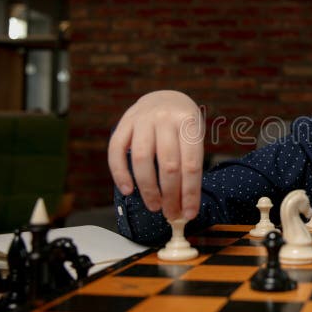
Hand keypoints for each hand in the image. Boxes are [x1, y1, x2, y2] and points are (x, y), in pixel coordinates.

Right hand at [108, 90, 203, 220]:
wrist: (165, 97)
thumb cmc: (183, 125)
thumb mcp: (194, 136)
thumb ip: (189, 163)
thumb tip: (185, 204)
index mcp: (189, 122)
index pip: (191, 164)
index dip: (190, 193)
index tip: (189, 213)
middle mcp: (166, 119)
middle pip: (168, 165)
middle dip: (170, 195)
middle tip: (171, 214)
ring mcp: (143, 119)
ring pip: (143, 160)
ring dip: (148, 189)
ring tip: (155, 206)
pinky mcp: (124, 122)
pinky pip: (116, 150)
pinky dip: (120, 173)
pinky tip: (128, 190)